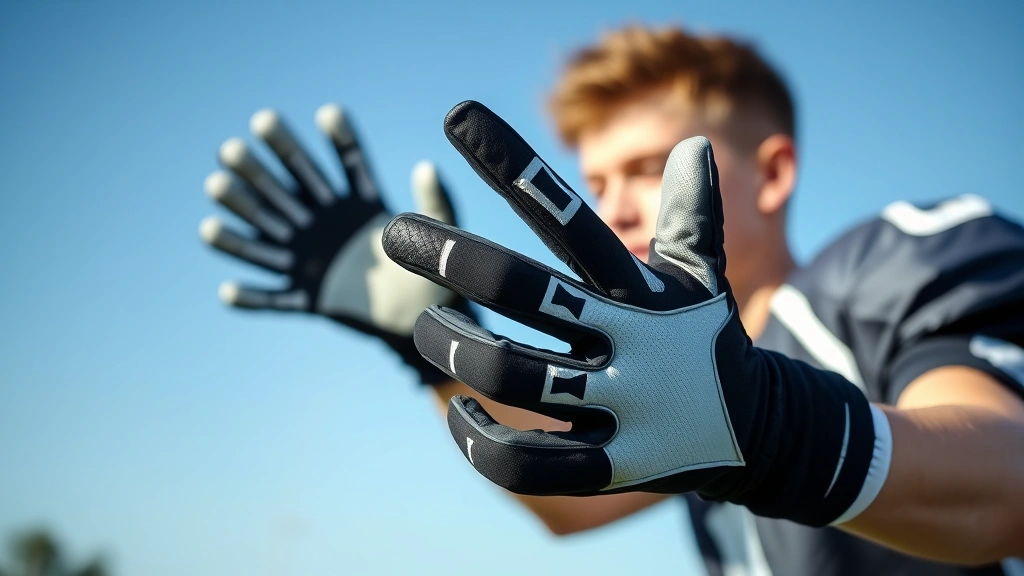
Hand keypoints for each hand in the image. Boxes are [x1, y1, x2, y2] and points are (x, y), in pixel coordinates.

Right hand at [199, 105, 467, 382]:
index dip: (337, 137)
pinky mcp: (309, 299)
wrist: (421, 317)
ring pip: (267, 237)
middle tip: (232, 148)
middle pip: (288, 192)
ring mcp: (312, 261)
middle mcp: (327, 226)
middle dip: (258, 170)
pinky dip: (251, 299)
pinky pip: (275, 300)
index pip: (346, 164)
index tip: (329, 111)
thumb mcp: (438, 234)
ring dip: (239, 216)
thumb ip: (436, 202)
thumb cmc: (430, 271)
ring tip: (215, 189)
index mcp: (359, 205)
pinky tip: (230, 292)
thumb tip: (427, 165)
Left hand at [382, 101, 885, 526]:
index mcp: (639, 291)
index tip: (455, 117)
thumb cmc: (704, 340)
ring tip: (425, 325)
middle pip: (530, 291)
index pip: (569, 217)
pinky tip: (457, 410)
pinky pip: (527, 463)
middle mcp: (629, 343)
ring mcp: (620, 408)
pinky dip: (479, 441)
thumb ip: (691, 215)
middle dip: (456, 258)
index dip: (512, 164)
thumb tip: (694, 144)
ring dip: (455, 346)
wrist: (757, 433)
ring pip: (515, 376)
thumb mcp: (700, 277)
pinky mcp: (610, 468)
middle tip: (395, 233)